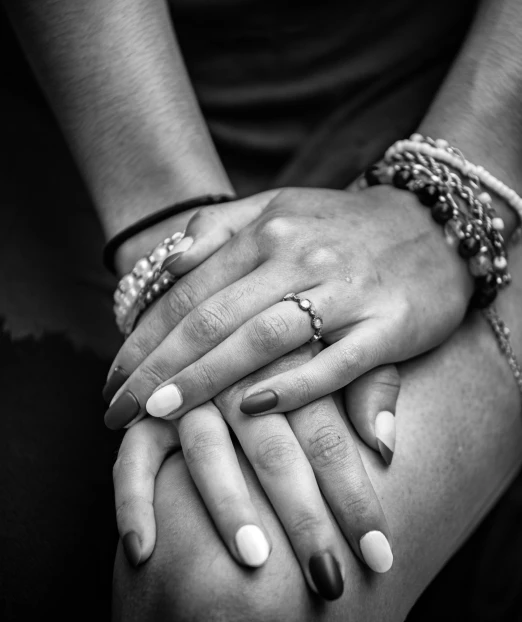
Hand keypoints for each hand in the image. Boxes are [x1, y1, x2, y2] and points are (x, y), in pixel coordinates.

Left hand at [104, 185, 469, 428]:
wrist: (436, 224)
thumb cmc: (344, 226)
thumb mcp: (279, 207)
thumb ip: (220, 229)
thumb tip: (167, 262)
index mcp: (266, 231)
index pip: (187, 293)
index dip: (142, 340)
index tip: (111, 381)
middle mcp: (298, 256)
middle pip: (211, 319)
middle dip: (156, 369)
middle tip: (116, 411)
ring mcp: (345, 290)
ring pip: (261, 339)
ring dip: (205, 379)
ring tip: (159, 415)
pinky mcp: (388, 324)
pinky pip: (335, 361)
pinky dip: (293, 386)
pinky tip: (250, 410)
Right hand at [113, 349, 398, 598]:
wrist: (231, 277)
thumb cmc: (306, 324)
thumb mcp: (347, 335)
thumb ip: (370, 387)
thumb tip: (387, 447)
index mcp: (297, 356)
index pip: (328, 436)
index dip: (354, 497)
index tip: (380, 557)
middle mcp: (243, 373)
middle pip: (274, 448)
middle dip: (302, 517)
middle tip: (329, 581)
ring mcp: (192, 387)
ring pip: (206, 447)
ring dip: (227, 505)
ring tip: (254, 562)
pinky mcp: (151, 404)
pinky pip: (136, 452)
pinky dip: (134, 497)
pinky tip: (140, 551)